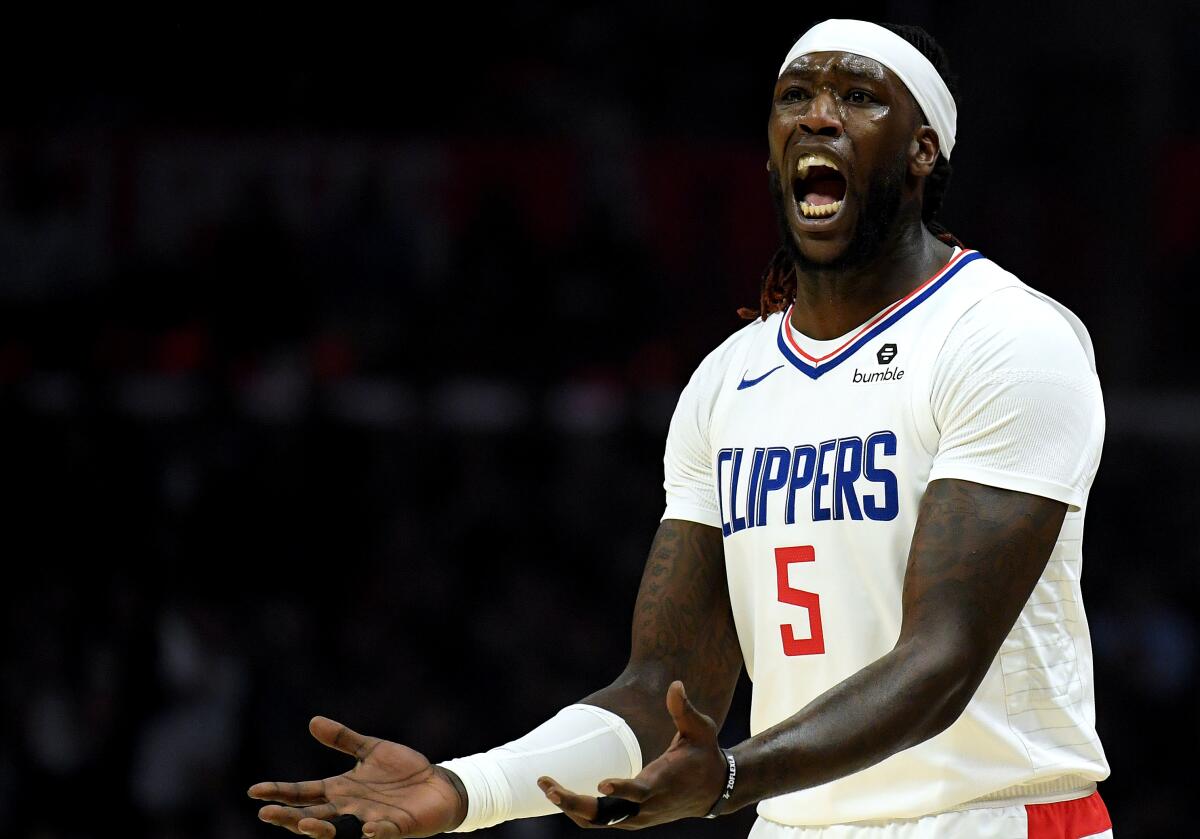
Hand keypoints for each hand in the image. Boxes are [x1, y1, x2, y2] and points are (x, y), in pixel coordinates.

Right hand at [247, 716, 466, 837]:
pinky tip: (369, 829)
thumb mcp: (371, 749)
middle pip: (312, 816)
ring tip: (304, 824)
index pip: (303, 793)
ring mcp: (370, 821)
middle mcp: (349, 809)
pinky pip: (384, 833)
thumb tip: (313, 721)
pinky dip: (376, 832)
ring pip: (340, 832)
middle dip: (288, 817)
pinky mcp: (396, 828)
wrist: (438, 784)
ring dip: (322, 830)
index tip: (254, 791)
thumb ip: (343, 739)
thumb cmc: (402, 772)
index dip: (279, 792)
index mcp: (340, 791)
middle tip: (266, 813)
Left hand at [537, 681, 726, 828]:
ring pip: (598, 821)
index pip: (640, 792)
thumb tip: (676, 684)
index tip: (601, 783)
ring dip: (570, 806)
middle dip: (575, 802)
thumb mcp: (701, 729)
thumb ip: (684, 709)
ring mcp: (639, 817)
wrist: (714, 790)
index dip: (621, 789)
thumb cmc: (704, 754)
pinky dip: (579, 811)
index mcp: (664, 782)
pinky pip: (600, 820)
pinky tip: (560, 795)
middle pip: (607, 814)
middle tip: (548, 785)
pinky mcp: (632, 819)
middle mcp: (648, 806)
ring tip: (546, 785)